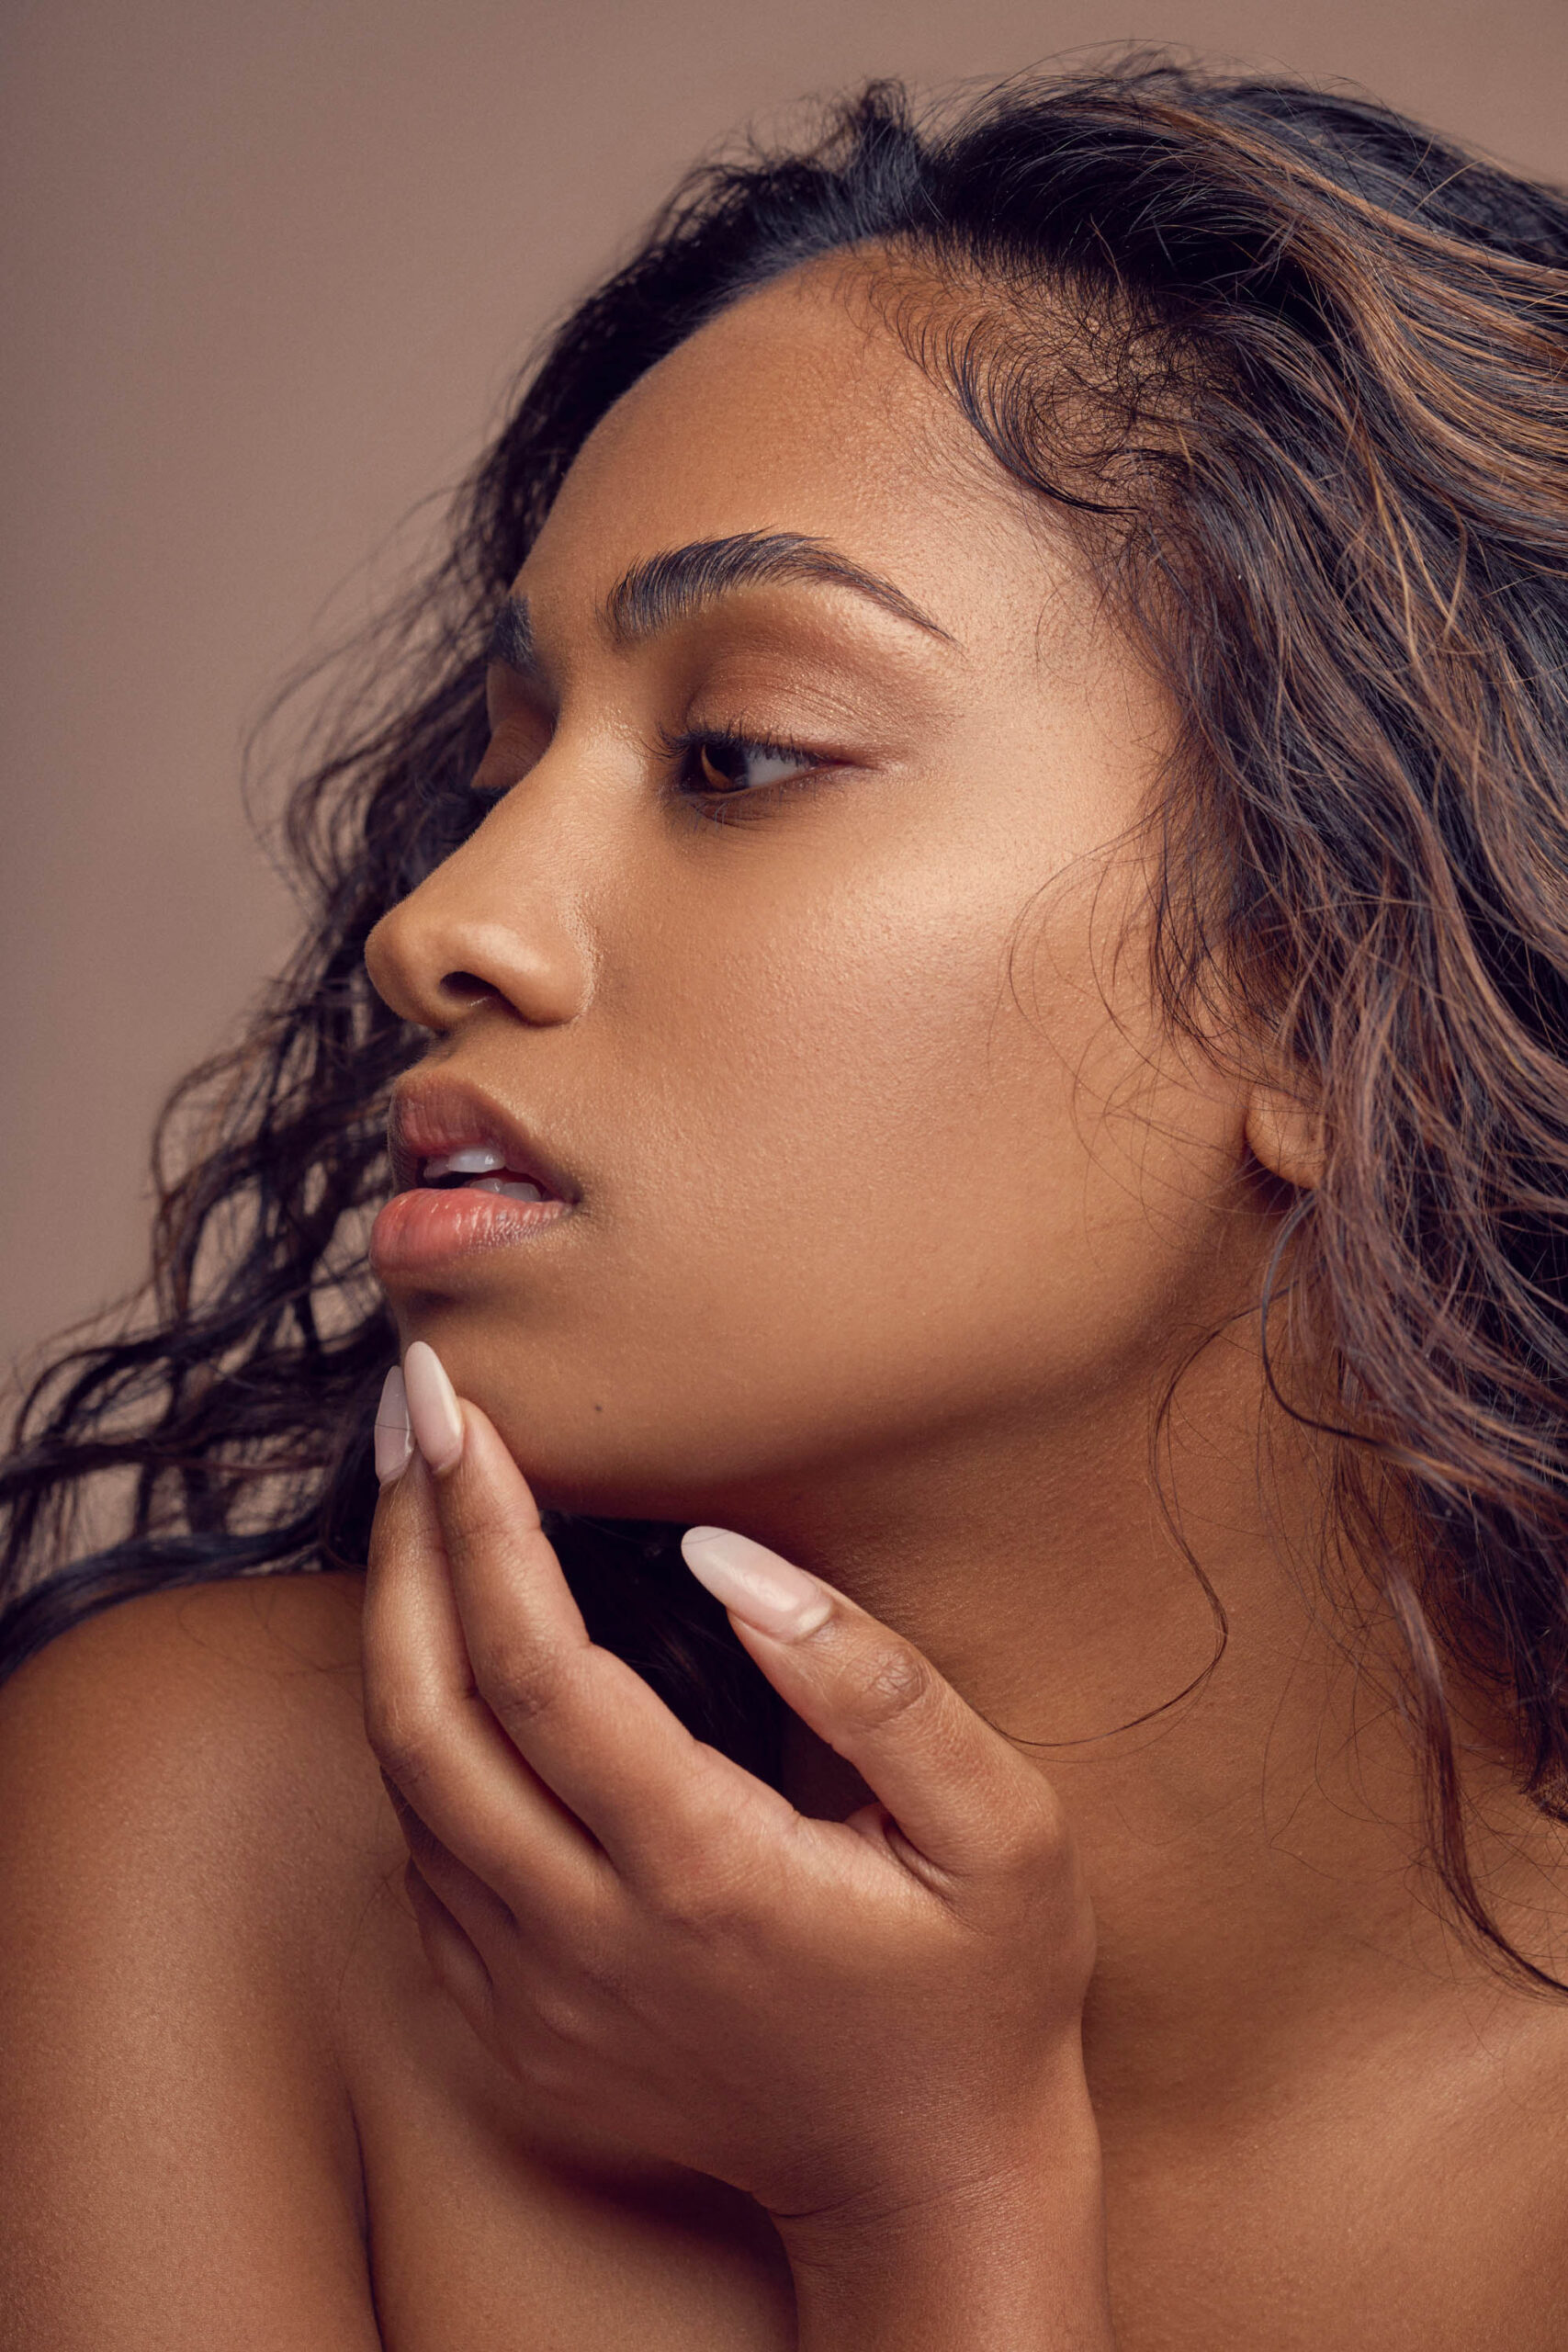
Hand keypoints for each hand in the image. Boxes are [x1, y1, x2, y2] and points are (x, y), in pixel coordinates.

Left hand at [362, 1342, 1101, 2246]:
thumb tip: (725, 1554)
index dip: (483, 1525)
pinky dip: (422, 1740)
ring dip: (398, 1634)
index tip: (459, 1411)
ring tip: (422, 1508)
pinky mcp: (513, 2034)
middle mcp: (588, 1946)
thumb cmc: (982, 1991)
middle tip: (413, 1424)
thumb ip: (874, 1680)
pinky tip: (456, 1654)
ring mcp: (535, 2002)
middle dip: (403, 1552)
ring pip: (406, 1791)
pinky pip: (426, 1862)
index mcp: (705, 1875)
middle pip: (426, 1721)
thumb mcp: (998, 1826)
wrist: (927, 2185)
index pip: (540, 1669)